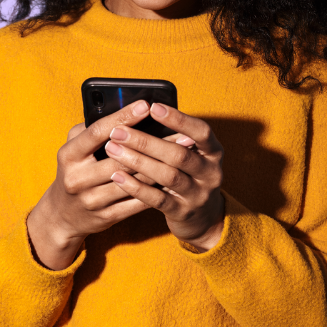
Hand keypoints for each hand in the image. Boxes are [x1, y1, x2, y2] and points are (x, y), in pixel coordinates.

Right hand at [26, 100, 168, 269]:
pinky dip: (157, 189)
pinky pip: (137, 202)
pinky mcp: (106, 217)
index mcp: (69, 155)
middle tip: (180, 132)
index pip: (97, 132)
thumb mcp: (73, 148)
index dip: (122, 118)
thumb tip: (121, 110)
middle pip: (120, 158)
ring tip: (184, 154)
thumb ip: (91, 129)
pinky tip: (174, 178)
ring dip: (161, 166)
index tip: (145, 105)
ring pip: (134, 181)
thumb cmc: (75, 171)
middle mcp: (78, 179)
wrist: (63, 216)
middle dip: (153, 144)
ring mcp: (92, 200)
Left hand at [95, 103, 226, 251]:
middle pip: (179, 154)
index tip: (153, 107)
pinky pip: (158, 199)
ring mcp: (198, 195)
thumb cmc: (189, 176)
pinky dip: (136, 187)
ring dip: (138, 161)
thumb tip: (140, 114)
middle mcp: (210, 173)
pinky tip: (118, 176)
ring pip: (167, 176)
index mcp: (213, 153)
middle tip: (118, 132)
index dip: (178, 119)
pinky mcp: (182, 213)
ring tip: (113, 150)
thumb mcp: (192, 156)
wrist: (203, 218)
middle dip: (146, 142)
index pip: (201, 132)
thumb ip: (175, 139)